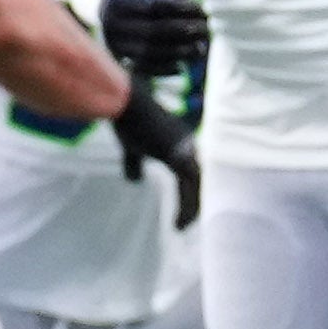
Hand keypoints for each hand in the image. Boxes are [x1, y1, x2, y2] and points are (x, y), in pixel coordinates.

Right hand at [97, 0, 214, 84]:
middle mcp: (114, 24)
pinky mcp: (120, 61)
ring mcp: (116, 45)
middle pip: (153, 30)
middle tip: (205, 28)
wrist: (105, 14)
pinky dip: (166, 68)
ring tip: (201, 48)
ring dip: (180, 52)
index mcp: (119, 1)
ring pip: (151, 52)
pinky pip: (145, 68)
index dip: (180, 8)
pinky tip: (184, 64)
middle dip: (184, 30)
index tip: (200, 8)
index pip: (153, 5)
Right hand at [105, 81, 202, 233]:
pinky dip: (186, 208)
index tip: (184, 213)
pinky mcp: (179, 157)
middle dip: (195, 205)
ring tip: (181, 228)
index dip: (190, 194)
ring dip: (192, 210)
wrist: (126, 101)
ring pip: (197, 188)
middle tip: (184, 225)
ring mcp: (187, 151)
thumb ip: (135, 164)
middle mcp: (190, 147)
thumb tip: (135, 181)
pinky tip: (177, 223)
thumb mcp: (130, 148)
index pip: (193, 174)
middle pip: (201, 182)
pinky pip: (188, 189)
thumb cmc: (127, 120)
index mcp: (181, 144)